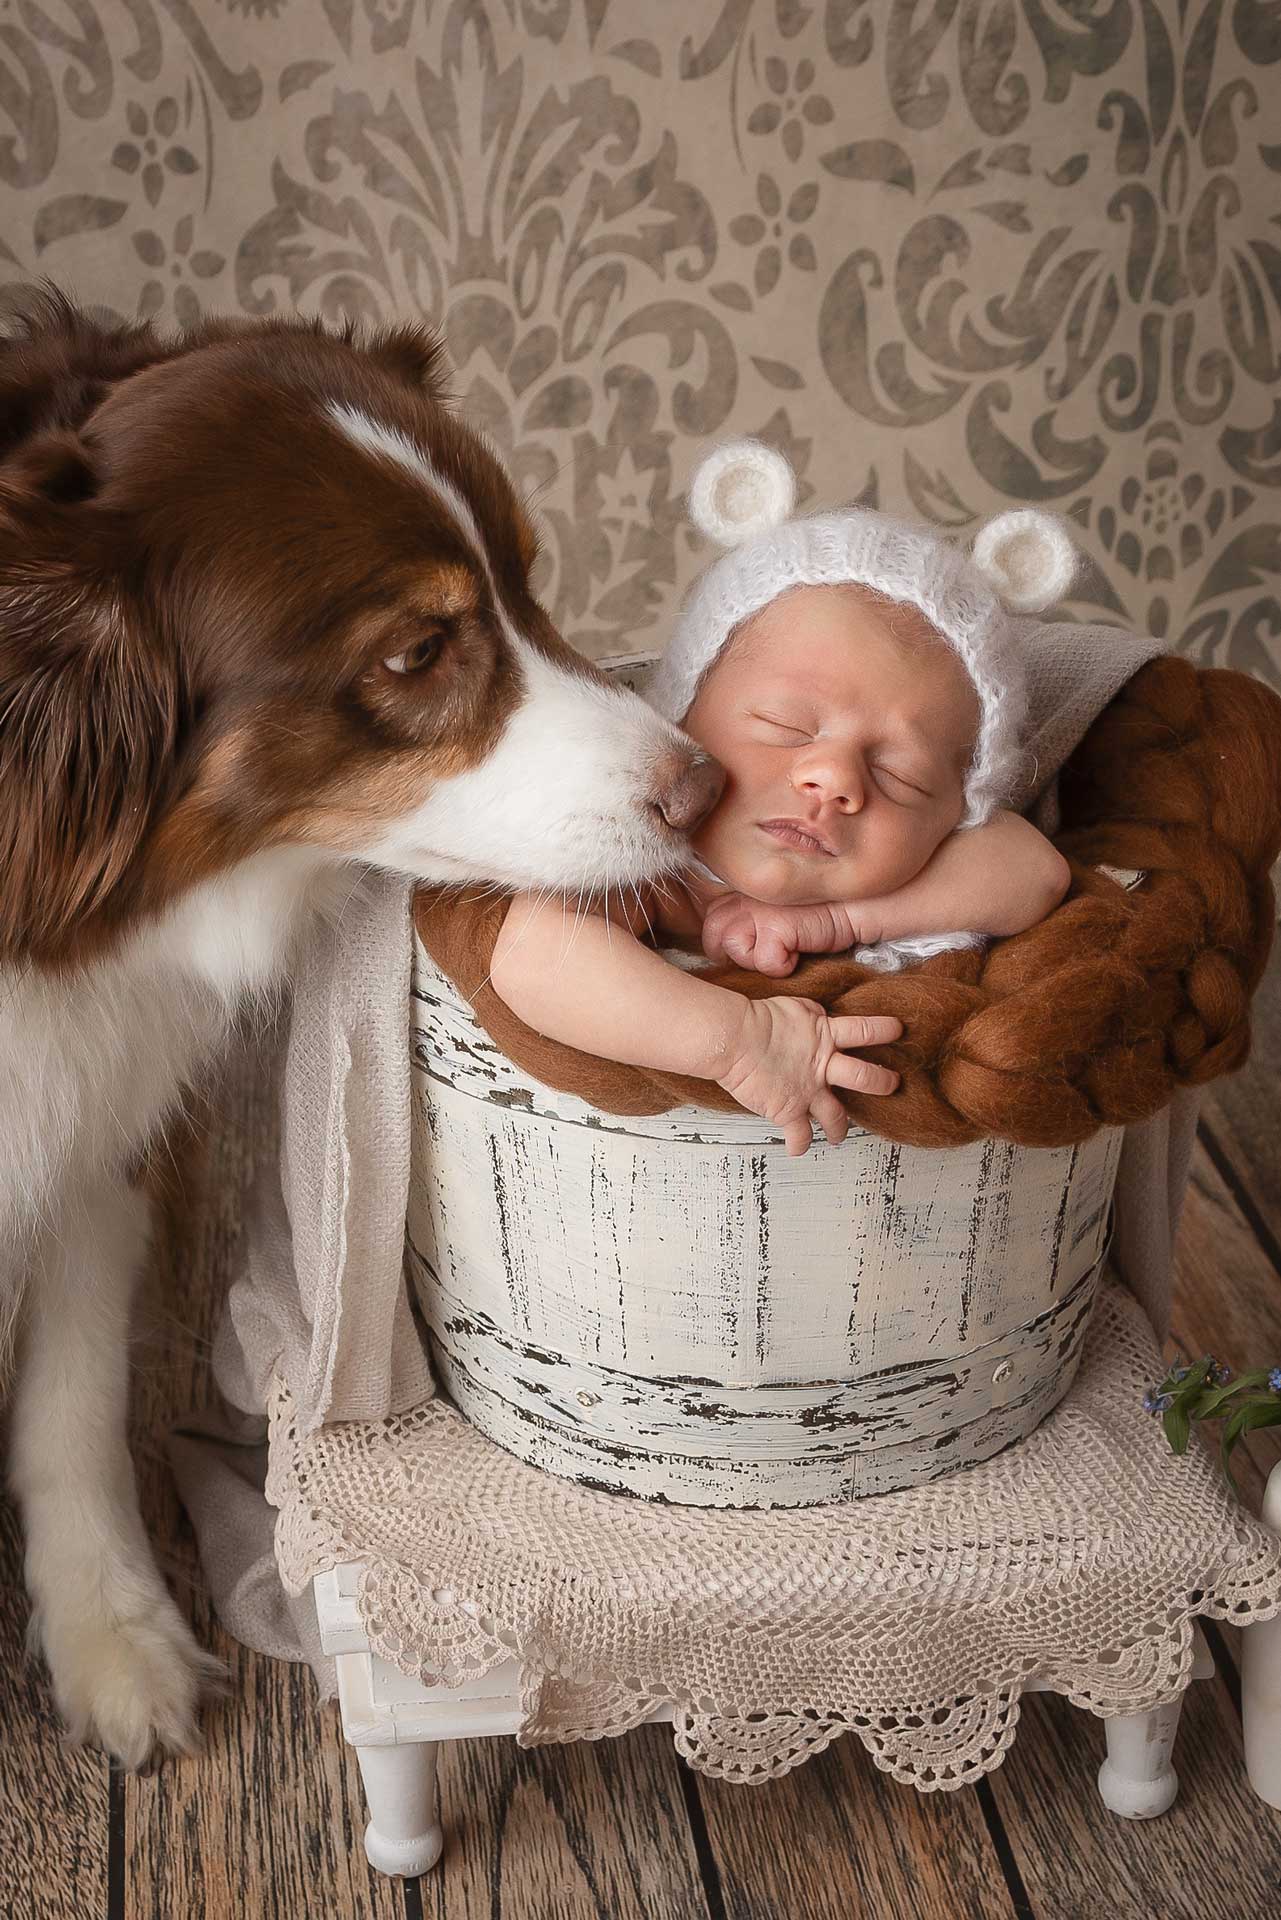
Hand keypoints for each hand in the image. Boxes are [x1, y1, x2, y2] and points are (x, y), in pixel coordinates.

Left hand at [702, 894, 851, 975]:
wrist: (854, 906)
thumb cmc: (815, 913)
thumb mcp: (772, 909)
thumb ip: (745, 918)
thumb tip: (722, 948)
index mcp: (738, 890)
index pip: (708, 920)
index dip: (725, 941)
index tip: (750, 947)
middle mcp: (741, 894)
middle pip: (711, 935)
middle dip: (734, 954)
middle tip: (763, 954)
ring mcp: (756, 907)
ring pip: (732, 949)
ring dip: (756, 960)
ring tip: (781, 950)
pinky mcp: (776, 924)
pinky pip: (764, 963)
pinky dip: (783, 967)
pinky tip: (798, 951)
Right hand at [715, 996, 901, 1155]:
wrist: (736, 1037)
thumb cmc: (757, 1018)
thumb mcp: (794, 1006)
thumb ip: (813, 1014)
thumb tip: (822, 1017)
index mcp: (825, 1036)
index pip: (865, 1031)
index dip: (884, 1030)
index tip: (899, 1030)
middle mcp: (823, 1066)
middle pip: (865, 1077)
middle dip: (883, 1082)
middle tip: (892, 1084)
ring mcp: (809, 1091)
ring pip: (838, 1117)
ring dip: (842, 1128)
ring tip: (841, 1135)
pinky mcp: (789, 1111)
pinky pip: (799, 1137)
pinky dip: (799, 1145)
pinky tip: (798, 1149)